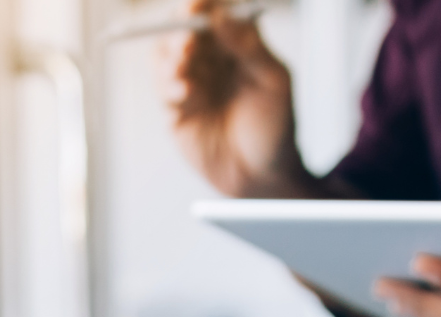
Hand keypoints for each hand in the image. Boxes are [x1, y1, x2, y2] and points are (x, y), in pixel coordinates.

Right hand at [160, 0, 315, 196]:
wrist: (263, 177)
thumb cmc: (276, 128)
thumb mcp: (274, 83)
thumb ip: (251, 48)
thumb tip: (223, 17)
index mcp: (238, 44)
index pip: (215, 12)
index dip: (202, 5)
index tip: (196, 5)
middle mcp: (212, 59)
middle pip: (184, 28)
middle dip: (181, 29)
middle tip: (188, 39)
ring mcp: (192, 82)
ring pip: (167, 53)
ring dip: (171, 54)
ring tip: (183, 62)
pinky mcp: (176, 108)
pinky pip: (164, 87)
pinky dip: (169, 84)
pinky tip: (185, 91)